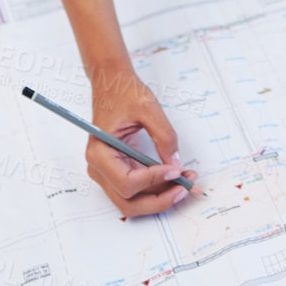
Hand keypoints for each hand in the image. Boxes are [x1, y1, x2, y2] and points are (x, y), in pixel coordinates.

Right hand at [86, 64, 199, 215]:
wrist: (112, 83)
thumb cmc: (124, 92)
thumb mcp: (148, 108)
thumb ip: (164, 137)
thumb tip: (176, 165)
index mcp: (99, 153)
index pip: (127, 182)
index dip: (153, 180)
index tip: (175, 170)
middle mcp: (99, 168)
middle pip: (128, 202)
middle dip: (158, 200)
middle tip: (184, 189)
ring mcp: (107, 172)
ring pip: (133, 200)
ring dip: (160, 196)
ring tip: (185, 181)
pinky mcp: (118, 169)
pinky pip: (137, 187)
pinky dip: (156, 187)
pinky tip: (176, 177)